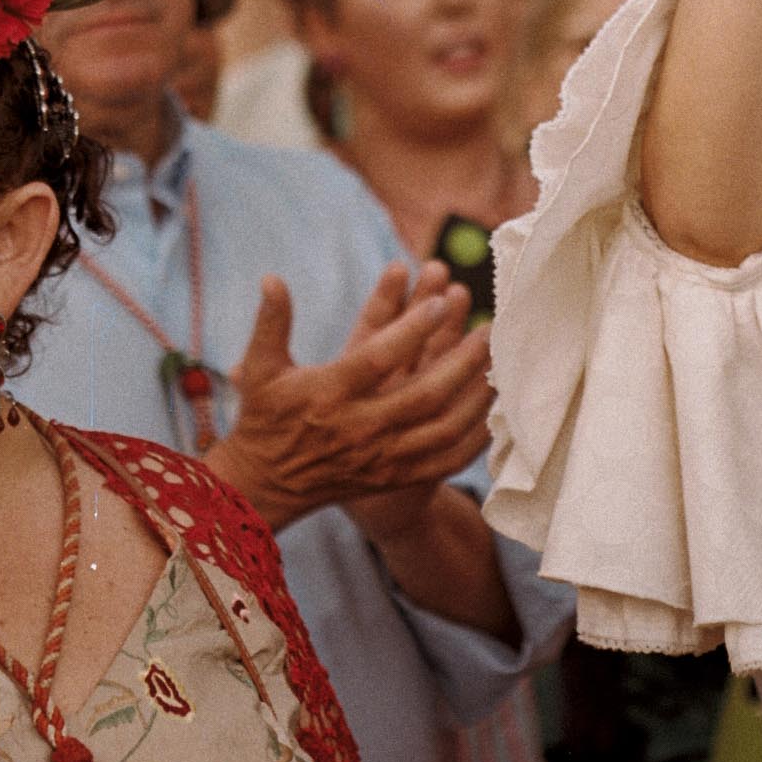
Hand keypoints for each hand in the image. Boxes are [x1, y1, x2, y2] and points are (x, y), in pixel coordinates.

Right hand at [209, 265, 493, 531]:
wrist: (266, 486)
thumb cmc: (266, 417)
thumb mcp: (260, 368)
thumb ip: (271, 321)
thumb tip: (271, 276)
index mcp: (328, 394)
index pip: (377, 358)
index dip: (411, 329)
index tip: (441, 301)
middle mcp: (359, 427)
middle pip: (423, 395)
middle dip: (461, 360)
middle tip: (489, 330)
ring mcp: (381, 457)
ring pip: (443, 429)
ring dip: (477, 396)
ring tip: (501, 363)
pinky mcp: (395, 477)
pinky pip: (448, 461)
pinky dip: (477, 439)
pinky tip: (495, 411)